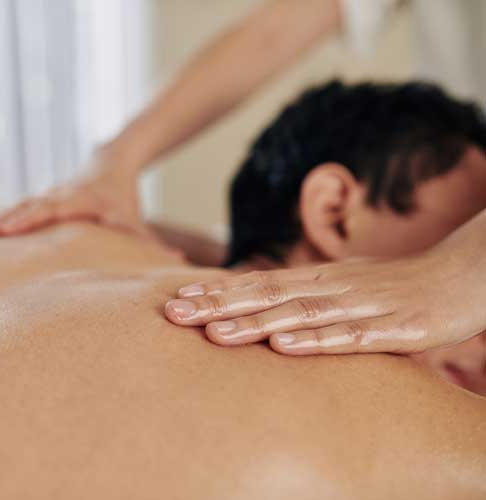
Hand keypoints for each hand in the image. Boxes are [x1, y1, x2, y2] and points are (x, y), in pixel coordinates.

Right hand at [0, 147, 150, 239]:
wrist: (111, 163)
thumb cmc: (123, 198)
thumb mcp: (136, 221)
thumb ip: (152, 245)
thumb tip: (179, 267)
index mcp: (80, 200)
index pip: (52, 209)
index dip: (29, 219)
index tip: (7, 230)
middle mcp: (59, 196)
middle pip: (27, 208)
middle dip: (2, 221)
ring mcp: (47, 197)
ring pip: (18, 208)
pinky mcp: (41, 202)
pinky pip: (18, 211)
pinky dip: (1, 222)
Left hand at [164, 231, 485, 354]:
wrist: (464, 275)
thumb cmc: (396, 285)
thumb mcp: (344, 285)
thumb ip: (305, 295)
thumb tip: (261, 305)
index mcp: (320, 278)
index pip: (259, 282)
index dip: (218, 291)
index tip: (178, 299)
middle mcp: (333, 287)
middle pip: (267, 294)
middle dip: (218, 305)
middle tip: (174, 313)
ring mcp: (363, 305)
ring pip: (300, 315)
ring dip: (255, 324)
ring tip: (214, 332)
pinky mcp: (394, 329)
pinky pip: (351, 337)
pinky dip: (316, 342)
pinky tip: (284, 347)